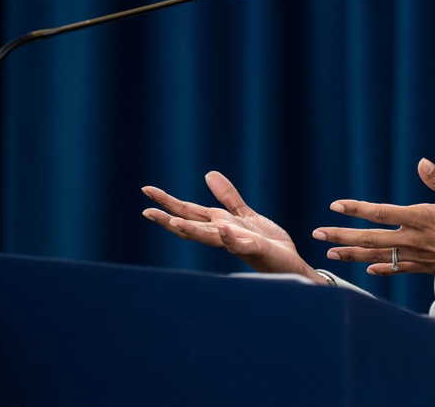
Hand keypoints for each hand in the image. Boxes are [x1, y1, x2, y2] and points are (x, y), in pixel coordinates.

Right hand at [142, 171, 326, 283]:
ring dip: (192, 230)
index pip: (189, 211)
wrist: (288, 261)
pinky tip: (223, 230)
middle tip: (146, 211)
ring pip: (209, 236)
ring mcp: (236, 242)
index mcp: (219, 224)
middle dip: (168, 218)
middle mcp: (222, 234)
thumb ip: (227, 197)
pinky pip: (240, 244)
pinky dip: (230, 238)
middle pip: (191, 225)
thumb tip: (208, 174)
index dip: (168, 201)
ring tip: (173, 221)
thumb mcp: (244, 214)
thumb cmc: (266, 241)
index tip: (146, 190)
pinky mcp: (255, 249)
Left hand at [312, 159, 434, 299]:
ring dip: (352, 256)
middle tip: (318, 235)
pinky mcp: (426, 267)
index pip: (381, 213)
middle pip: (370, 239)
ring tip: (331, 255)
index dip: (357, 210)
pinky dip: (381, 269)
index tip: (336, 206)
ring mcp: (419, 256)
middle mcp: (415, 240)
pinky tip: (369, 270)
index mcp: (422, 219)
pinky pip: (397, 269)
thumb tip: (421, 163)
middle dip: (342, 236)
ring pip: (379, 256)